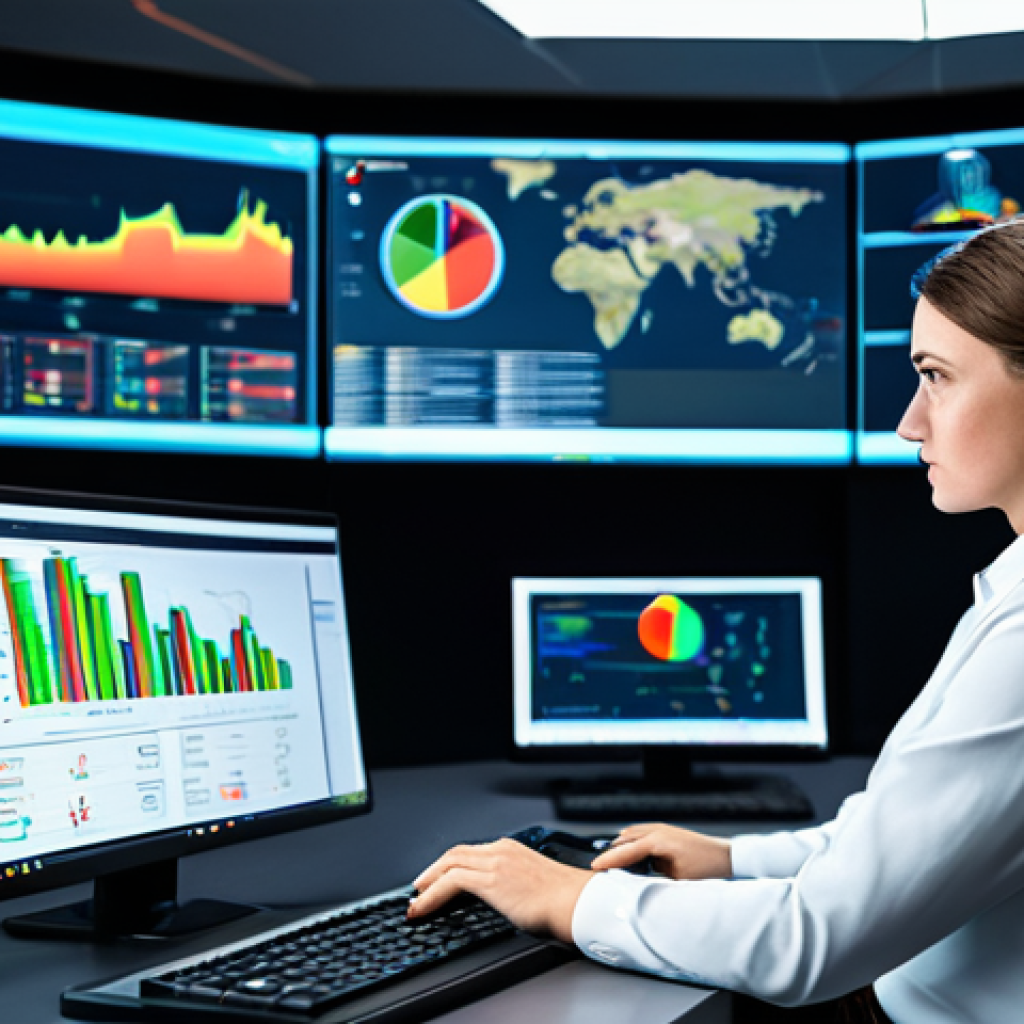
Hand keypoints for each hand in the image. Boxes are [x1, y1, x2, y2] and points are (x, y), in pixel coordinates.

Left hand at [409, 838, 591, 943]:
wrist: (578, 903)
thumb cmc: (566, 901)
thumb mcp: (534, 885)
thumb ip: (515, 886)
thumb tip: (505, 901)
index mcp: (512, 850)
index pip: (471, 852)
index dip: (450, 866)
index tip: (439, 879)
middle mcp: (501, 850)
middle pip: (455, 854)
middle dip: (433, 871)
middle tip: (419, 887)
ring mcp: (495, 863)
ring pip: (449, 865)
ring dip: (428, 884)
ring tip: (416, 901)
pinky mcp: (491, 880)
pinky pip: (451, 882)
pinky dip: (431, 895)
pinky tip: (423, 907)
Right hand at [590, 823, 732, 880]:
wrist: (727, 858)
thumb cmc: (707, 870)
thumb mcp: (678, 881)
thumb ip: (653, 879)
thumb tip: (635, 884)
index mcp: (657, 841)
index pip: (626, 850)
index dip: (608, 860)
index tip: (594, 867)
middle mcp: (657, 831)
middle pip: (624, 839)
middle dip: (611, 853)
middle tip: (597, 868)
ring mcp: (662, 829)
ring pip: (631, 835)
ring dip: (621, 847)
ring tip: (609, 863)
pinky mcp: (666, 833)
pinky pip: (641, 835)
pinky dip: (631, 843)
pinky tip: (630, 856)